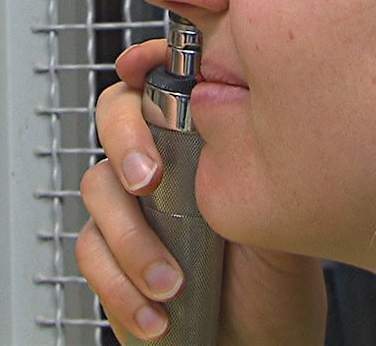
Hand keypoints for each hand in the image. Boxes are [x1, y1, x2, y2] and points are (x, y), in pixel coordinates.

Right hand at [77, 39, 327, 344]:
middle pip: (115, 115)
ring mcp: (133, 211)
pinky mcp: (109, 257)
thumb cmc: (274, 294)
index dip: (147, 63)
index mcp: (204, 147)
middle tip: (148, 180)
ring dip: (132, 239)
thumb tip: (239, 124)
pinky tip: (156, 312)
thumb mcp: (285, 232)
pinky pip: (90, 251)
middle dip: (126, 141)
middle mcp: (163, 169)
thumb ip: (257, 180)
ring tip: (172, 284)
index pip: (166, 83)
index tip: (141, 67)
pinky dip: (119, 284)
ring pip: (99, 188)